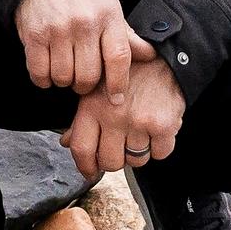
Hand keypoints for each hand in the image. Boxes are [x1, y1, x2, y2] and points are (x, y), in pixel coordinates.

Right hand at [13, 0, 133, 100]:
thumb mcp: (109, 5)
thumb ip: (126, 35)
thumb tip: (150, 56)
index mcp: (108, 15)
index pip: (119, 59)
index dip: (118, 84)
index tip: (116, 98)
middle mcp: (84, 23)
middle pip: (88, 76)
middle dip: (85, 85)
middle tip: (81, 78)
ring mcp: (58, 29)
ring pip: (63, 78)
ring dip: (63, 81)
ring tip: (63, 69)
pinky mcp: (34, 34)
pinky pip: (39, 73)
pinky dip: (43, 79)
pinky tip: (46, 69)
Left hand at [63, 44, 185, 179]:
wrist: (164, 58)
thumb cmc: (127, 75)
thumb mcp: (96, 88)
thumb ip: (81, 118)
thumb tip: (66, 143)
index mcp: (92, 106)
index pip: (82, 149)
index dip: (85, 167)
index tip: (91, 171)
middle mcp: (114, 115)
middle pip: (110, 162)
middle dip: (115, 160)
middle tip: (120, 147)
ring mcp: (139, 121)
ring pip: (136, 162)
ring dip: (138, 153)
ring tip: (139, 133)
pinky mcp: (163, 125)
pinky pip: (159, 154)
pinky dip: (159, 147)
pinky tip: (155, 130)